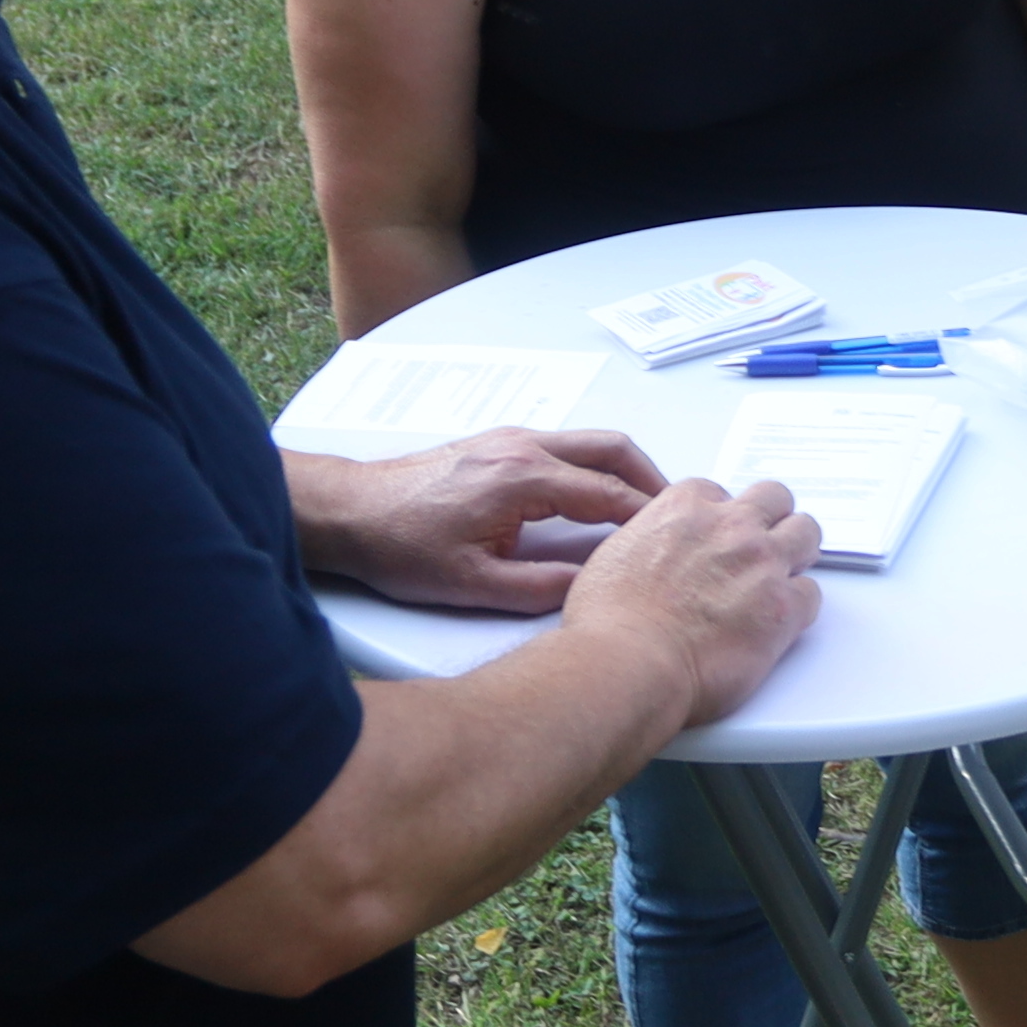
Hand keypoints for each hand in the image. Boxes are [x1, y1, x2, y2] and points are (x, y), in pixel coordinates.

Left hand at [307, 422, 667, 614]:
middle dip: (653, 480)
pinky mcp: (497, 444)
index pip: (610, 494)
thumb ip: (542, 587)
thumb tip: (595, 587)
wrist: (349, 512)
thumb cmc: (402, 547)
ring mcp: (510, 439)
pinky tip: (594, 497)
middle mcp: (525, 446)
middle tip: (677, 515)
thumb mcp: (475, 586)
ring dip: (624, 470)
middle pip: (613, 448)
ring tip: (644, 509)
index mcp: (526, 479)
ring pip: (590, 441)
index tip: (677, 542)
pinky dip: (595, 465)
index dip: (648, 520)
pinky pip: (565, 445)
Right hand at [551, 473, 820, 721]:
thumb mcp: (616, 554)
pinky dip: (798, 608)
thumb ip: (650, 540)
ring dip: (796, 553)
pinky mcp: (784, 607)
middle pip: (774, 499)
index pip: (720, 494)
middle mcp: (730, 526)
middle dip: (771, 521)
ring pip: (806, 533)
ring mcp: (762, 563)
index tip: (718, 538)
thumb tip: (657, 554)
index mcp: (685, 506)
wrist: (627, 662)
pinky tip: (777, 624)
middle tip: (761, 549)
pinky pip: (811, 594)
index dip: (721, 519)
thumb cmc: (609, 621)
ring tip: (779, 580)